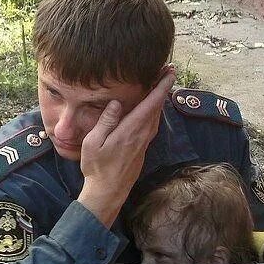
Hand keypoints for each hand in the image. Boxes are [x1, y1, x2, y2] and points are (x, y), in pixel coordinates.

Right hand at [77, 66, 174, 226]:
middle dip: (164, 88)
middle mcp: (142, 135)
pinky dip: (155, 112)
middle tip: (167, 71)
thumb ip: (106, 122)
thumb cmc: (97, 168)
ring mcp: (144, 142)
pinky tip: (151, 109)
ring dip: (160, 100)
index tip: (169, 71)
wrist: (108, 192)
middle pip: (158, 107)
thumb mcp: (94, 143)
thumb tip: (117, 103)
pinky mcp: (142, 148)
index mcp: (131, 130)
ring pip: (157, 116)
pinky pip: (152, 125)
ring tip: (161, 85)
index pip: (151, 103)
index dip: (162, 86)